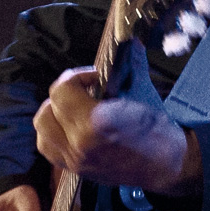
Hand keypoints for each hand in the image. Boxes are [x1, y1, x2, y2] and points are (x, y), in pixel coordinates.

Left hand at [33, 67, 200, 196]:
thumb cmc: (158, 130)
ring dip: (53, 114)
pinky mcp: (76, 170)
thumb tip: (130, 39)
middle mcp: (79, 145)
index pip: (61, 90)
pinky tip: (71, 127)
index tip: (94, 78)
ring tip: (74, 109)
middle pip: (46, 109)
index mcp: (96, 124)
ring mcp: (75, 161)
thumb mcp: (143, 93)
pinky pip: (48, 148)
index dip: (76, 77)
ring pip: (42, 129)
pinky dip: (53, 133)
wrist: (167, 167)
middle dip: (63, 95)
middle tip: (83, 92)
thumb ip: (130, 64)